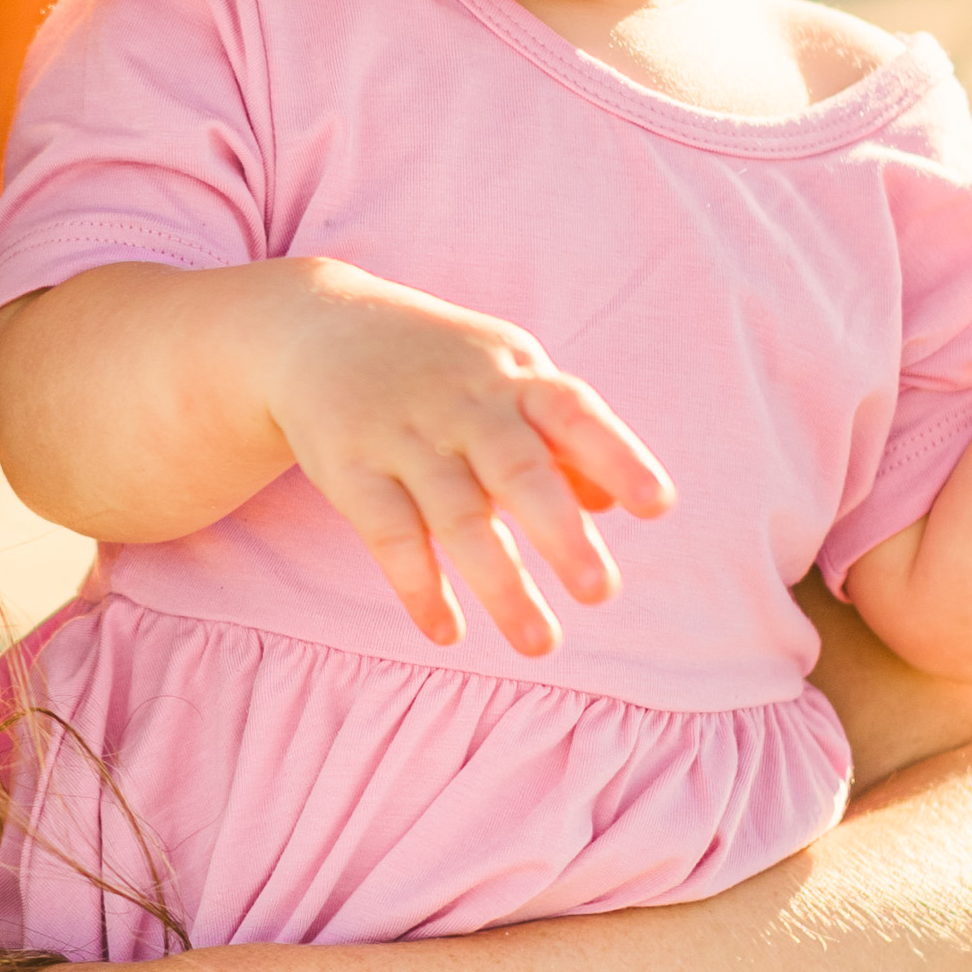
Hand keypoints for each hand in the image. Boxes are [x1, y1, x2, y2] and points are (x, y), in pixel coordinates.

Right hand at [264, 261, 674, 657]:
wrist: (314, 328)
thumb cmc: (437, 364)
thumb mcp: (504, 374)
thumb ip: (558, 436)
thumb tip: (610, 506)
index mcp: (513, 377)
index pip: (574, 414)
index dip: (617, 458)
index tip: (656, 507)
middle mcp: (463, 407)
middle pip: (517, 470)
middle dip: (559, 532)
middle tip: (602, 592)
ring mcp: (402, 438)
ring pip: (456, 516)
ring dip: (500, 583)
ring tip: (540, 643)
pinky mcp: (349, 470)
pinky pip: (388, 536)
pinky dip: (419, 587)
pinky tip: (449, 633)